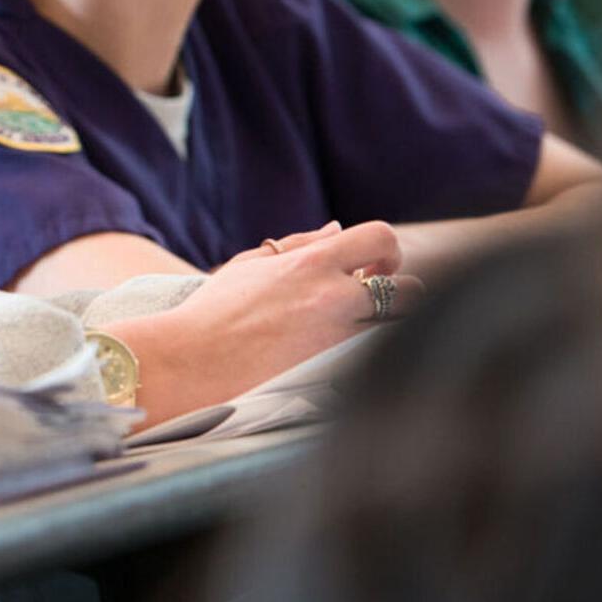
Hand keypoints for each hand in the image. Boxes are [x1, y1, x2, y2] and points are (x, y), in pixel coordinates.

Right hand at [102, 220, 422, 425]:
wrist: (192, 362)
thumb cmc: (212, 312)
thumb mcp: (248, 265)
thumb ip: (297, 243)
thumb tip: (336, 228)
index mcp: (311, 263)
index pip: (380, 237)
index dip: (388, 251)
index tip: (377, 266)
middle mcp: (333, 297)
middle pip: (409, 288)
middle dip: (401, 292)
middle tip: (377, 302)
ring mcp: (338, 338)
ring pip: (400, 328)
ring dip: (389, 327)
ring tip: (361, 333)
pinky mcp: (336, 373)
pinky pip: (376, 359)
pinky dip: (369, 356)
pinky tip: (344, 359)